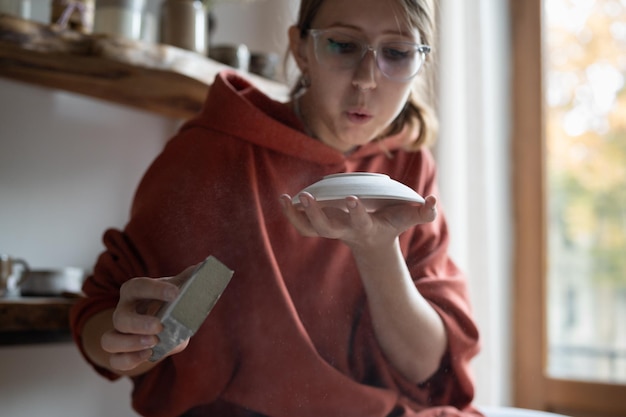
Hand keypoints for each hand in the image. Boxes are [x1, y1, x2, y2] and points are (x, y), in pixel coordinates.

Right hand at [100, 265, 195, 371]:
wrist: (158, 327)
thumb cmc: (165, 304)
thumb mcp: (174, 291)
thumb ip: (185, 282)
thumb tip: (201, 268)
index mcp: (134, 292)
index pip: (139, 287)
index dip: (155, 289)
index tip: (176, 293)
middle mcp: (122, 312)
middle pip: (119, 317)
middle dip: (139, 323)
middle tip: (159, 326)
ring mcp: (118, 334)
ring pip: (109, 341)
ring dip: (130, 344)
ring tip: (154, 343)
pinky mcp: (120, 354)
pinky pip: (115, 361)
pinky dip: (129, 360)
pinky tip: (148, 355)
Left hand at [279, 192, 436, 249]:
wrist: (374, 239)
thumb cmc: (393, 223)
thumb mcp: (410, 218)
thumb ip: (424, 212)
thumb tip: (432, 202)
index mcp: (366, 228)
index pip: (360, 221)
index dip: (355, 212)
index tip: (351, 198)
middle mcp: (345, 231)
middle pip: (326, 228)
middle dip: (316, 213)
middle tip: (307, 197)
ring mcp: (331, 229)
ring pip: (310, 228)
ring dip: (296, 216)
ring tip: (285, 198)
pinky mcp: (321, 225)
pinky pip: (302, 225)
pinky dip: (290, 214)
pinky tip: (283, 199)